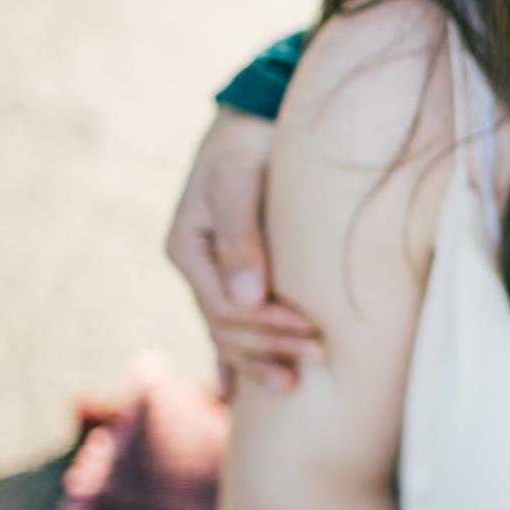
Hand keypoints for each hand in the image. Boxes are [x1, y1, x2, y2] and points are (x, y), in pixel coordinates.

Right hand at [166, 106, 320, 392]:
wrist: (258, 114)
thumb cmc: (254, 140)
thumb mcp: (243, 179)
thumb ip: (242, 236)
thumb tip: (246, 301)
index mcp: (189, 247)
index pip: (224, 307)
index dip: (266, 326)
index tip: (311, 331)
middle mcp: (194, 265)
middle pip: (227, 327)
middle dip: (270, 347)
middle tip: (321, 356)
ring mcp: (209, 273)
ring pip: (228, 333)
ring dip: (260, 359)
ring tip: (298, 382)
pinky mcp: (231, 273)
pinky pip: (228, 325)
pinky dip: (235, 358)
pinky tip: (239, 394)